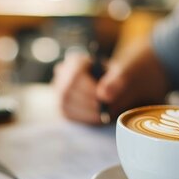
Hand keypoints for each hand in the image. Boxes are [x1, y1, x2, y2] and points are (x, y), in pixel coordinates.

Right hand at [52, 42, 168, 123]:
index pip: (75, 75)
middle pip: (68, 91)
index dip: (90, 90)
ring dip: (87, 112)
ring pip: (66, 104)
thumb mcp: (120, 76)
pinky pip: (68, 114)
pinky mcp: (61, 106)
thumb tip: (105, 95)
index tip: (105, 99)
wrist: (112, 88)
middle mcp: (62, 73)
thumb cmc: (115, 80)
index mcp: (76, 60)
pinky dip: (84, 118)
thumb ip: (115, 82)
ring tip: (104, 113)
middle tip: (106, 110)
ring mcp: (59, 90)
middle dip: (89, 104)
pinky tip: (97, 116)